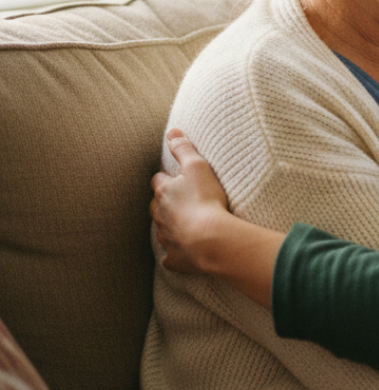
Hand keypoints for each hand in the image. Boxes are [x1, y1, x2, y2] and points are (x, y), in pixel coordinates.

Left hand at [151, 129, 231, 273]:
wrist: (210, 239)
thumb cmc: (205, 200)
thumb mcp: (197, 166)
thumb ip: (184, 148)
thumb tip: (172, 131)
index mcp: (164, 192)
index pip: (159, 180)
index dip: (167, 178)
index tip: (176, 177)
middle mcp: (160, 215)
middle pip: (157, 206)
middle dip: (165, 202)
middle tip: (181, 200)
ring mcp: (166, 237)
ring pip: (163, 229)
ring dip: (171, 225)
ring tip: (187, 222)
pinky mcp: (174, 258)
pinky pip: (171, 255)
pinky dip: (176, 251)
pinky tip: (184, 250)